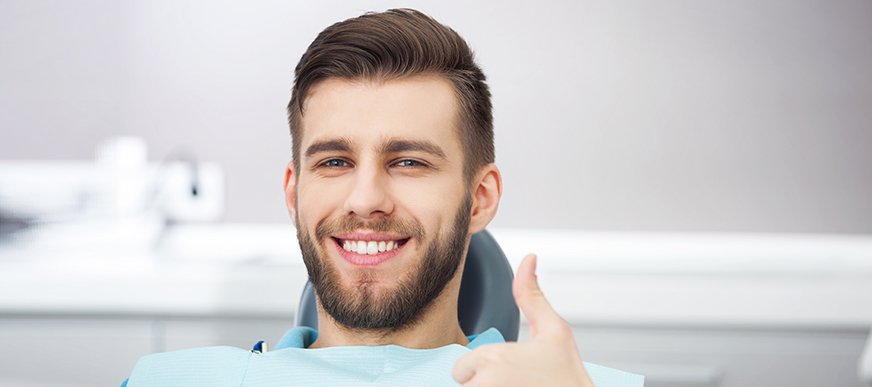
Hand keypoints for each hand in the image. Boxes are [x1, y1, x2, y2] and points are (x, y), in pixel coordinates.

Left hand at [452, 254, 594, 386]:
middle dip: (480, 385)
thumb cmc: (569, 378)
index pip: (462, 366)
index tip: (511, 374)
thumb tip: (529, 258)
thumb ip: (531, 296)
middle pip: (461, 384)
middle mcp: (483, 384)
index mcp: (492, 359)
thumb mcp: (554, 331)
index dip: (484, 370)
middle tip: (514, 384)